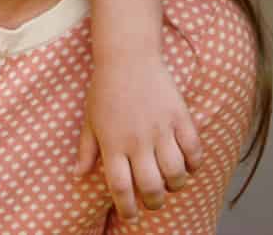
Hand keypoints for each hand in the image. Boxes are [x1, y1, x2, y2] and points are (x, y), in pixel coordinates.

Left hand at [76, 56, 201, 221]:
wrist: (127, 54)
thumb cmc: (105, 88)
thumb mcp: (90, 119)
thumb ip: (87, 150)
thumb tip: (78, 175)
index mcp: (113, 144)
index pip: (121, 188)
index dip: (127, 209)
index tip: (131, 216)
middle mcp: (137, 140)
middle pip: (151, 187)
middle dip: (154, 202)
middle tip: (154, 201)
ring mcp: (161, 128)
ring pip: (175, 173)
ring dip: (176, 185)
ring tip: (172, 184)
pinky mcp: (179, 116)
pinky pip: (193, 149)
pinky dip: (194, 163)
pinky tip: (188, 164)